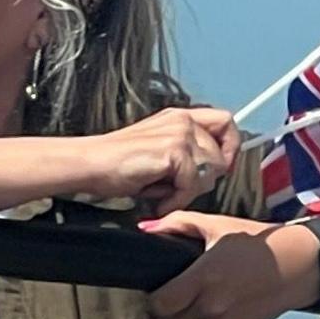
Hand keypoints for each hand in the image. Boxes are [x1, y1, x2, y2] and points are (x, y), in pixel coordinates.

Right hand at [84, 108, 241, 209]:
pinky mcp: (174, 151)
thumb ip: (185, 153)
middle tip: (179, 188)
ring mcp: (179, 134)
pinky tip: (158, 200)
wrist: (89, 164)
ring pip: (211, 173)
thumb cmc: (116, 164)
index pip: (226, 121)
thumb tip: (213, 171)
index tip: (218, 168)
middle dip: (206, 179)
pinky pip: (193, 185)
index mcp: (179, 117)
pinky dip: (177, 199)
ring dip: (189, 191)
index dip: (230, 146)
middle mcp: (183, 120)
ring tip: (163, 193)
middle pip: (222, 154)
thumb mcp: (158, 152)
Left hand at [143, 212, 319, 318]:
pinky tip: (224, 296)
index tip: (158, 285)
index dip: (155, 296)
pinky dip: (211, 315)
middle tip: (179, 285)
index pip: (160, 304)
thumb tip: (147, 229)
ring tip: (206, 289)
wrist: (300, 264)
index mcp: (204, 279)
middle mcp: (212, 305)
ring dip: (191, 311)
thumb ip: (177, 224)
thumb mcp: (216, 225)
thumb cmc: (259, 243)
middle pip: (172, 317)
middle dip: (171, 304)